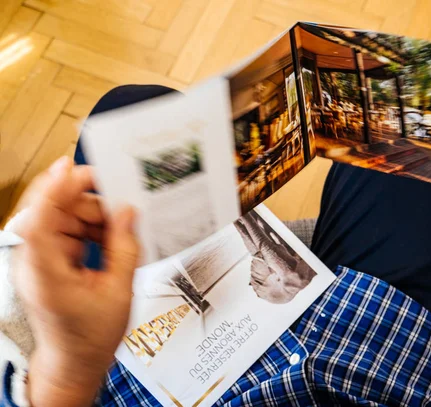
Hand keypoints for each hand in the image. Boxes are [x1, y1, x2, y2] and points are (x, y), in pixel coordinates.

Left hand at [12, 157, 139, 406]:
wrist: (75, 361)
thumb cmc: (90, 336)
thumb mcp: (118, 292)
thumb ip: (124, 249)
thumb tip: (127, 214)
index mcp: (45, 271)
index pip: (40, 219)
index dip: (53, 189)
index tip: (71, 166)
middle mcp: (35, 260)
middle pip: (55, 211)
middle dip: (89, 204)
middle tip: (121, 205)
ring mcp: (40, 259)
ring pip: (64, 218)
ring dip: (94, 218)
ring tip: (121, 232)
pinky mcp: (49, 260)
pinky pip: (68, 230)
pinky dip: (91, 230)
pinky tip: (111, 240)